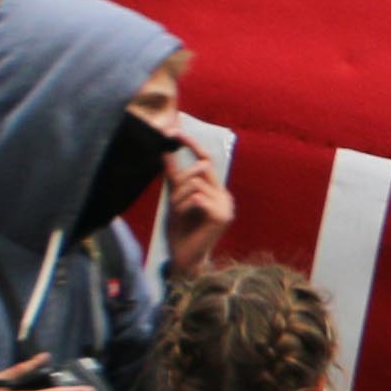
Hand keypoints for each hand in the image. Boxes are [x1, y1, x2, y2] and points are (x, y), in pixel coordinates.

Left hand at [154, 136, 231, 271]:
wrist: (184, 258)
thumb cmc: (180, 231)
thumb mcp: (175, 198)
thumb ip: (174, 176)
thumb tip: (165, 151)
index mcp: (217, 191)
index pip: (207, 161)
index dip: (192, 145)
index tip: (174, 132)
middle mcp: (225, 196)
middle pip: (202, 168)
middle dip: (181, 180)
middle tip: (173, 198)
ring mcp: (226, 207)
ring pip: (197, 182)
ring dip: (180, 195)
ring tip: (177, 211)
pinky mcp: (222, 216)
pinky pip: (197, 196)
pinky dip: (184, 205)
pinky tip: (184, 217)